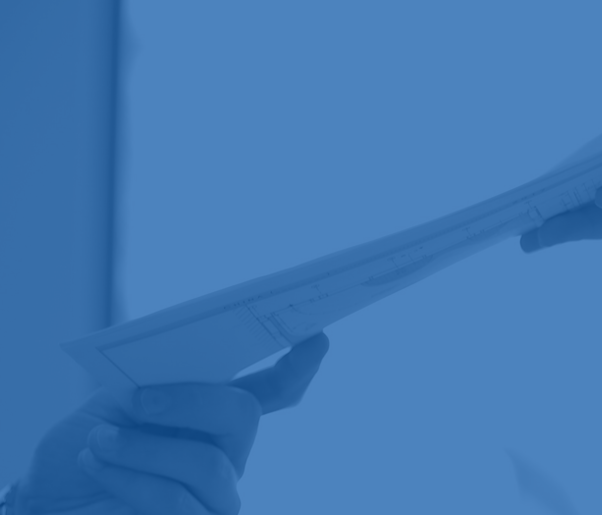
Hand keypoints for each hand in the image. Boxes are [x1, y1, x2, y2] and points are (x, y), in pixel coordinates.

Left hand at [14, 333, 328, 514]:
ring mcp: (216, 497)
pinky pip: (177, 499)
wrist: (51, 503)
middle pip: (243, 415)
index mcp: (215, 415)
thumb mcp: (115, 401)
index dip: (297, 367)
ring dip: (144, 447)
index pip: (273, 391)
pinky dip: (130, 477)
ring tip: (98, 443)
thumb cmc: (85, 451)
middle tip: (137, 400)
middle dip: (191, 400)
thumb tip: (184, 368)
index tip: (314, 338)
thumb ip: (155, 381)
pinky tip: (98, 466)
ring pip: (208, 462)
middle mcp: (227, 454)